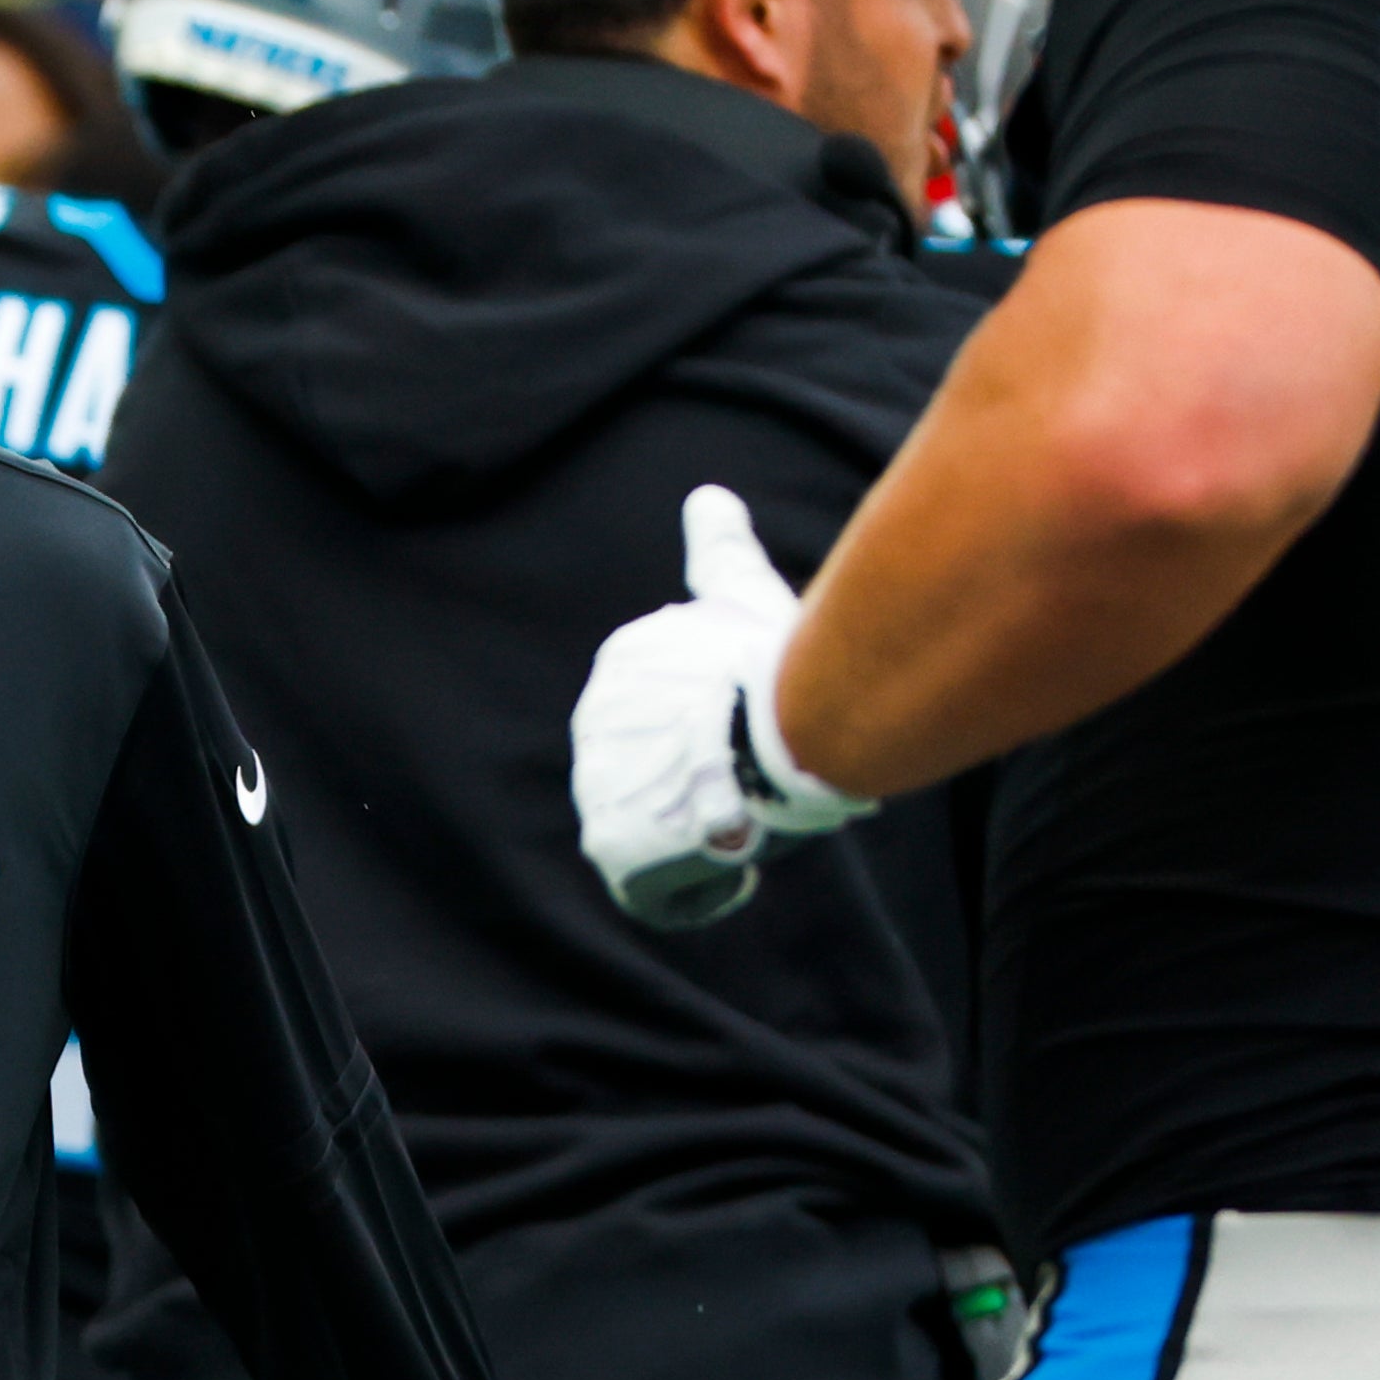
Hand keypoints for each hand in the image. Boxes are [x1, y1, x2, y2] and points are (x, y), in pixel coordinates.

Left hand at [571, 486, 874, 927]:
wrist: (784, 720)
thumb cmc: (777, 658)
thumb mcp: (743, 591)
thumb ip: (719, 550)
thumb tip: (707, 497)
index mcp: (623, 661)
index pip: (673, 712)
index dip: (724, 729)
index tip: (758, 725)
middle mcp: (595, 719)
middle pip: (664, 770)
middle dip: (712, 783)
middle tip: (759, 771)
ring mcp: (597, 784)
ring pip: (663, 826)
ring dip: (706, 831)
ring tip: (747, 811)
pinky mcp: (610, 841)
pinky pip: (653, 883)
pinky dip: (698, 881)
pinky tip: (733, 854)